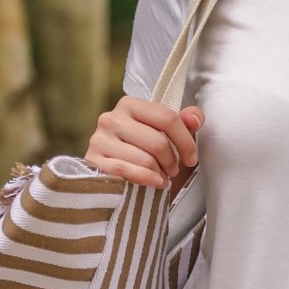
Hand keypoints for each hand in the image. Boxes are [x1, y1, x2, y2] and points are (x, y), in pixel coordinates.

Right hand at [84, 97, 205, 189]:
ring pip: (145, 159)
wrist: (113, 176)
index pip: (167, 118)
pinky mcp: (93, 162)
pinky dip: (146, 179)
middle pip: (157, 142)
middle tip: (173, 170)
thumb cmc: (144, 152)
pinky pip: (127, 171)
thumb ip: (183, 122)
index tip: (192, 158)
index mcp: (129, 105)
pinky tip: (155, 182)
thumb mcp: (166, 135)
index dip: (186, 141)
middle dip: (172, 161)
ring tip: (161, 176)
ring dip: (159, 172)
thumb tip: (194, 119)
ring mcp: (99, 140)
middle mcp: (111, 118)